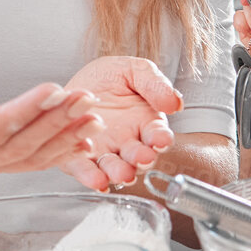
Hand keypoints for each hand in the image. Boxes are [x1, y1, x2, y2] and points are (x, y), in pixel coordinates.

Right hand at [0, 51, 100, 177]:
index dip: (26, 111)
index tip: (55, 89)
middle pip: (17, 146)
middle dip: (55, 122)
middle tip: (85, 99)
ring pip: (30, 157)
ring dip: (65, 137)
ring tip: (94, 116)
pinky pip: (34, 162)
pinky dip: (61, 152)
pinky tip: (85, 140)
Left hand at [56, 56, 182, 190]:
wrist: (74, 87)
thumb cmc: (107, 78)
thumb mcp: (133, 70)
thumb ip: (155, 84)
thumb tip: (176, 103)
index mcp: (145, 122)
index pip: (158, 134)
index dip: (161, 138)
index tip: (161, 139)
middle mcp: (128, 142)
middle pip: (139, 156)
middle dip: (142, 159)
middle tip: (142, 158)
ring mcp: (105, 151)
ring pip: (115, 167)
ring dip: (120, 172)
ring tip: (121, 173)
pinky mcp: (80, 157)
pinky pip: (87, 170)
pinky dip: (91, 177)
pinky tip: (96, 180)